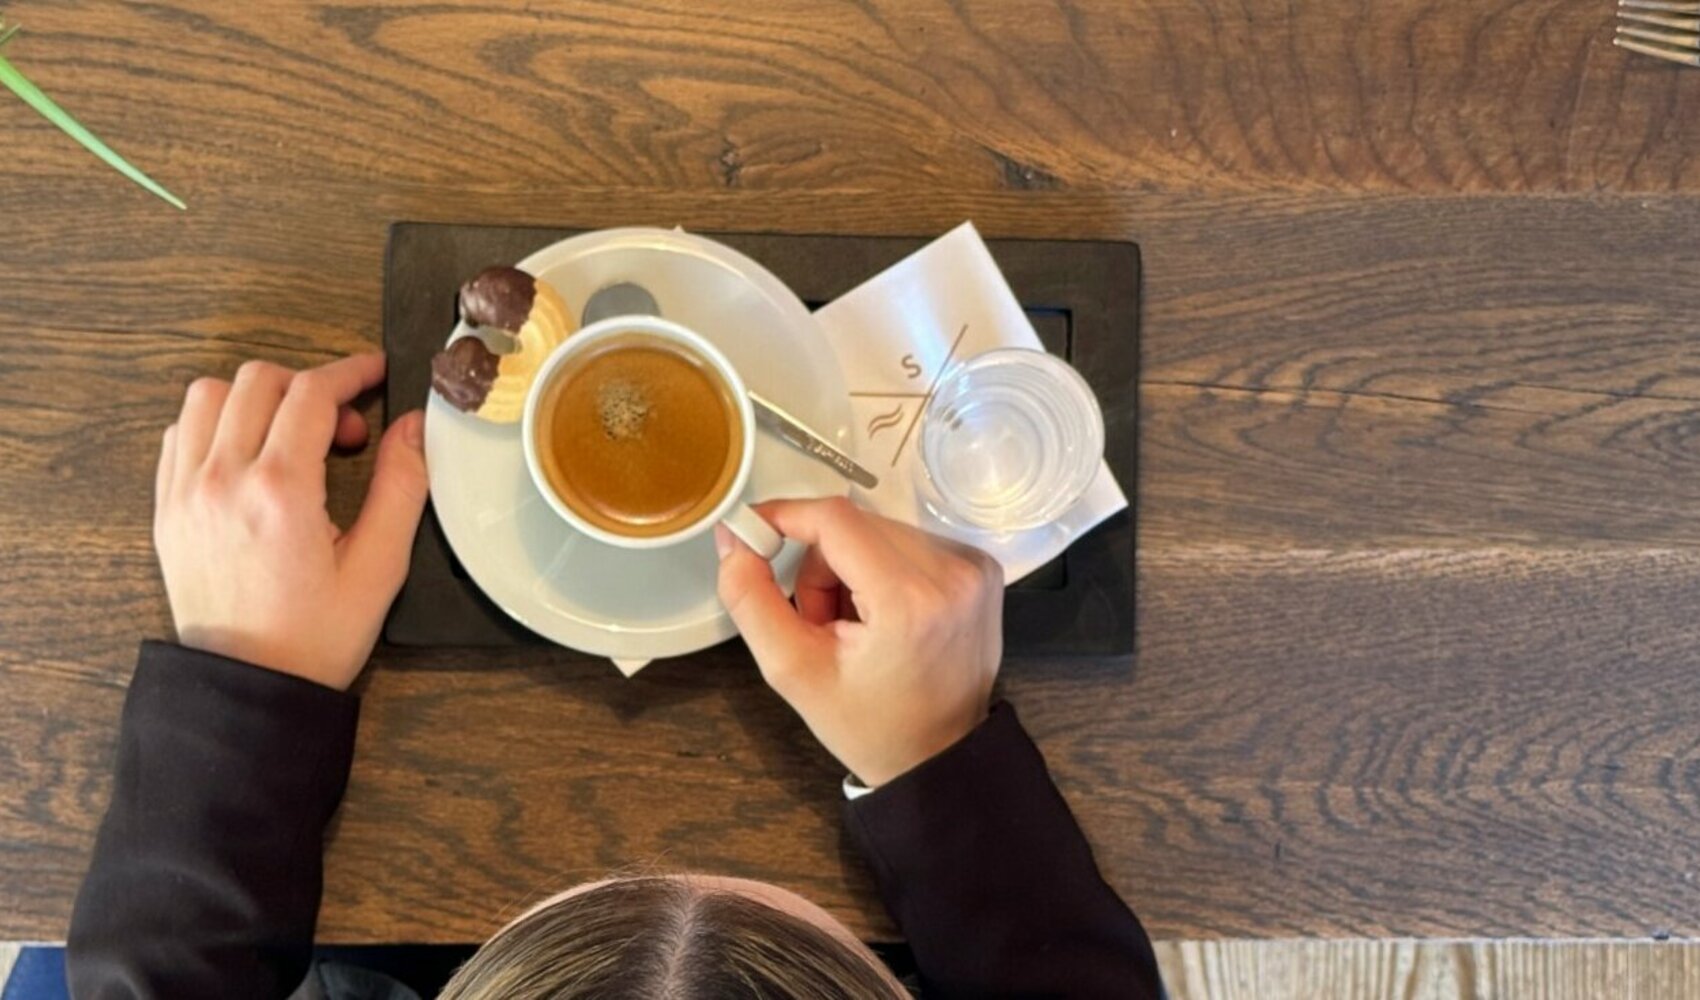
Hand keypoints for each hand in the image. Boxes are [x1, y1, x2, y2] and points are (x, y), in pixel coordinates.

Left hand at [153, 353, 428, 689]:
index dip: (351, 372)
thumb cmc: (314, 638)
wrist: (249, 688)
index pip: (311, 392)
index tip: (375, 374)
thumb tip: (413, 427)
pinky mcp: (167, 509)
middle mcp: (223, 480)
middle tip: (344, 431)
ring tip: (292, 438)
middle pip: (259, 380)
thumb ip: (401, 487)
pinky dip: (218, 425)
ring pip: (209, 396)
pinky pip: (180, 434)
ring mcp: (186, 493)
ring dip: (257, 399)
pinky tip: (251, 457)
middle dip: (310, 387)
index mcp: (280, 492)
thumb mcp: (380, 567)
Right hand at [716, 498, 1002, 786]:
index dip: (786, 517)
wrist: (940, 758)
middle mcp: (952, 573)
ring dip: (852, 567)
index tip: (753, 534)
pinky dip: (884, 570)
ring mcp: (973, 569)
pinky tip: (886, 617)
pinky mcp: (982, 569)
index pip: (835, 520)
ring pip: (880, 531)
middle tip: (820, 622)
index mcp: (909, 601)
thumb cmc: (871, 725)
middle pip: (856, 525)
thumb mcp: (793, 671)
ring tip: (856, 627)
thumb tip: (733, 538)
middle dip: (821, 565)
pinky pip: (910, 542)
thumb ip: (751, 599)